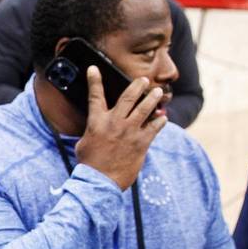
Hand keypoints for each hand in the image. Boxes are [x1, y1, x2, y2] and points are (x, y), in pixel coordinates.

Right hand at [75, 67, 166, 189]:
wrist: (100, 180)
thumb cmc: (89, 163)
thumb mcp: (84, 142)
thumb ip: (93, 131)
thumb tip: (95, 129)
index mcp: (97, 121)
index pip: (95, 95)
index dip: (94, 80)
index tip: (94, 68)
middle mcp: (114, 122)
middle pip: (128, 98)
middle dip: (137, 86)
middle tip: (144, 80)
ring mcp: (129, 132)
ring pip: (145, 109)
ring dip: (153, 99)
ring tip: (158, 92)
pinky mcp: (141, 143)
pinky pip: (154, 128)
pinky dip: (160, 121)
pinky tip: (163, 117)